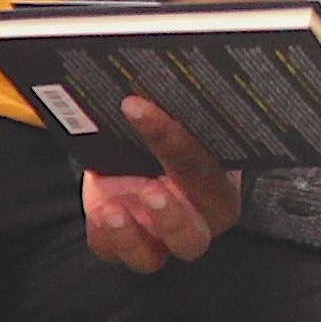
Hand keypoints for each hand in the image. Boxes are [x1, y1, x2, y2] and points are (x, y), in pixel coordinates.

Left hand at [80, 98, 243, 275]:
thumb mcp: (185, 117)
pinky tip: (100, 214)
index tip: (137, 108)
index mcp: (220, 186)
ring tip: (113, 211)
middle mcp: (194, 221)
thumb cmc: (175, 130)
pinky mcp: (124, 242)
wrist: (146, 145)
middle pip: (192, 237)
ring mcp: (158, 239)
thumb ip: (183, 105)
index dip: (175, 141)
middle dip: (173, 218)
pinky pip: (112, 252)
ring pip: (152, 259)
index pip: (206, 171)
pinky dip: (104, 238)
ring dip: (131, 239)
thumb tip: (164, 62)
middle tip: (152, 191)